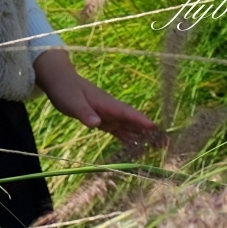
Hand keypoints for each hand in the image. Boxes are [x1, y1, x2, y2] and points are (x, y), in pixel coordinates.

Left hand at [34, 49, 162, 152]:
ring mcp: (108, 114)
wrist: (60, 81)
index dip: (140, 120)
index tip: (155, 128)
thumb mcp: (72, 102)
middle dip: (148, 130)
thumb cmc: (65, 89)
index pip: (126, 113)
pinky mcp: (102, 120)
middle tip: (166, 141)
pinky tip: (136, 147)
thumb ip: (84, 112)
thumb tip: (96, 123)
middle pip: (132, 121)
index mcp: (106, 103)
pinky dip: (128, 138)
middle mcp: (111, 109)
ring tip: (158, 147)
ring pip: (128, 127)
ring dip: (141, 136)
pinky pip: (118, 130)